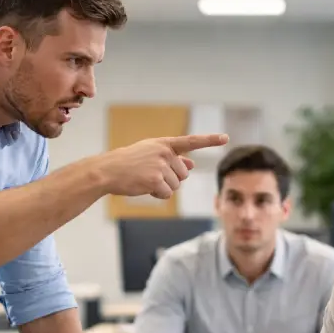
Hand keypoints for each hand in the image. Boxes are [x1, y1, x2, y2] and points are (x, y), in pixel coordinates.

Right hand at [100, 134, 227, 198]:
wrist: (107, 170)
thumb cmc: (129, 163)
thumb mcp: (151, 155)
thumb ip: (173, 158)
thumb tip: (192, 164)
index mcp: (164, 143)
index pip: (191, 141)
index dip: (210, 140)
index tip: (225, 138)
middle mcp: (164, 152)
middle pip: (184, 174)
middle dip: (171, 179)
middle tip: (150, 175)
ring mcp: (160, 165)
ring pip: (176, 185)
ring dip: (163, 187)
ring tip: (145, 179)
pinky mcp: (155, 179)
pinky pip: (167, 194)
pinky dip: (157, 194)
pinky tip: (144, 187)